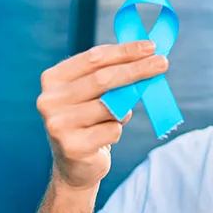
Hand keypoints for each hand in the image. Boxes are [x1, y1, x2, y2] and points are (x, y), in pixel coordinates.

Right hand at [37, 41, 167, 189]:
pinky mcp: (72, 147)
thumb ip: (113, 76)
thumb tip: (148, 56)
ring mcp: (58, 124)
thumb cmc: (90, 120)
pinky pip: (113, 130)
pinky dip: (117, 130)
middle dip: (137, 69)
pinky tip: (104, 137)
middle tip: (163, 63)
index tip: (151, 46)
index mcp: (53, 79)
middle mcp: (49, 99)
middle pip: (104, 79)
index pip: (94, 58)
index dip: (125, 51)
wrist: (76, 165)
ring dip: (125, 110)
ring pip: (111, 107)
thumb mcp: (96, 94)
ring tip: (117, 116)